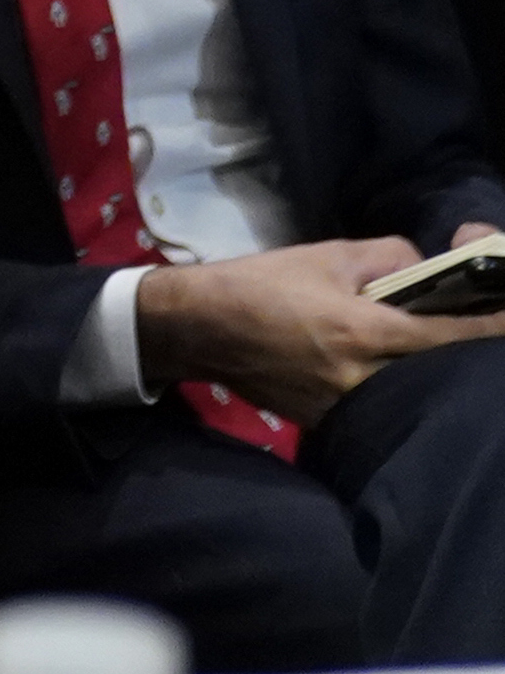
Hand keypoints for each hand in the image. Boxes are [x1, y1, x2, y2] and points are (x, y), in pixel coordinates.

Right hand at [143, 228, 504, 422]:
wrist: (198, 326)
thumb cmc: (261, 282)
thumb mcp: (326, 254)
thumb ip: (388, 258)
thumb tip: (423, 273)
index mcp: (362, 329)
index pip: (448, 335)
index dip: (491, 327)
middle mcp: (361, 375)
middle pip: (438, 371)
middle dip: (462, 353)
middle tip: (471, 333)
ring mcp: (344, 405)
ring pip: (410, 394)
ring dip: (427, 374)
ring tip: (425, 353)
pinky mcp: (327, 420)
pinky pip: (378, 407)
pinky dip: (393, 389)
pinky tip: (385, 374)